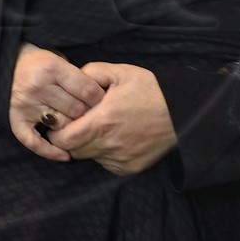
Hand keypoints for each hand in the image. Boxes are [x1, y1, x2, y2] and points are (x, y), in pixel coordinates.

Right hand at [8, 43, 106, 161]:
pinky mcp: (15, 119)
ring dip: (73, 128)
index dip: (100, 98)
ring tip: (78, 126)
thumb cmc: (37, 62)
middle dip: (89, 114)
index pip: (88, 91)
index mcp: (52, 68)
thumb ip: (76, 76)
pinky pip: (34, 142)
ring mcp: (26, 105)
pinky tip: (64, 155)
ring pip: (62, 126)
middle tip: (92, 114)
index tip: (102, 101)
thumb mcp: (57, 58)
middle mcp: (38, 87)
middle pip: (77, 110)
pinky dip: (50, 152)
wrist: (3, 63)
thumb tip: (99, 98)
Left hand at [49, 62, 176, 176]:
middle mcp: (108, 145)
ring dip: (87, 145)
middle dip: (70, 138)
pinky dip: (104, 153)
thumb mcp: (120, 72)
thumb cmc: (150, 91)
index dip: (58, 130)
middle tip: (80, 123)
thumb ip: (91, 73)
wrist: (181, 113)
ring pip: (89, 157)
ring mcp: (119, 159)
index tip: (63, 120)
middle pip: (73, 150)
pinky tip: (115, 138)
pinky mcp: (129, 168)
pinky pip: (106, 164)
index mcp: (102, 121)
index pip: (63, 139)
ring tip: (101, 128)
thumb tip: (72, 81)